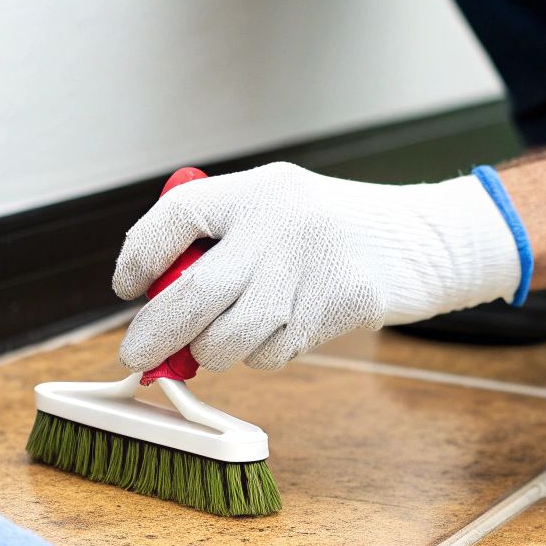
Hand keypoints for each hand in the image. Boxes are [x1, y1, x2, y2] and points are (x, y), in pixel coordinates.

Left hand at [112, 162, 522, 371]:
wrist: (418, 240)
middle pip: (193, 294)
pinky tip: (285, 328)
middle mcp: (279, 224)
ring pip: (229, 338)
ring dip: (215, 352)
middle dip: (156, 335)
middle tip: (138, 355)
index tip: (127, 287)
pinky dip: (264, 354)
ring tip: (226, 338)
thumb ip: (220, 240)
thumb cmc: (330, 231)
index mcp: (257, 190)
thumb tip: (153, 299)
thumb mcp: (276, 208)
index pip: (177, 215)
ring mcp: (309, 268)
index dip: (140, 255)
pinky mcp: (336, 307)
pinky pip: (272, 353)